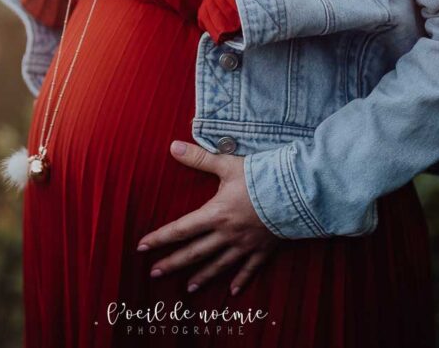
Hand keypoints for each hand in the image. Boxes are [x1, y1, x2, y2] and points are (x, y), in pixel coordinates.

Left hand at [136, 139, 279, 296]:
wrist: (296, 193)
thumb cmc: (260, 177)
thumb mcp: (227, 164)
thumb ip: (199, 158)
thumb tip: (172, 146)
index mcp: (216, 214)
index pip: (181, 229)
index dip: (160, 238)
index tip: (142, 247)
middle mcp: (227, 234)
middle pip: (195, 253)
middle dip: (173, 263)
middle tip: (154, 274)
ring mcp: (245, 245)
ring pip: (219, 265)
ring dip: (202, 277)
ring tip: (188, 288)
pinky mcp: (263, 250)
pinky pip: (249, 269)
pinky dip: (241, 280)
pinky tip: (233, 292)